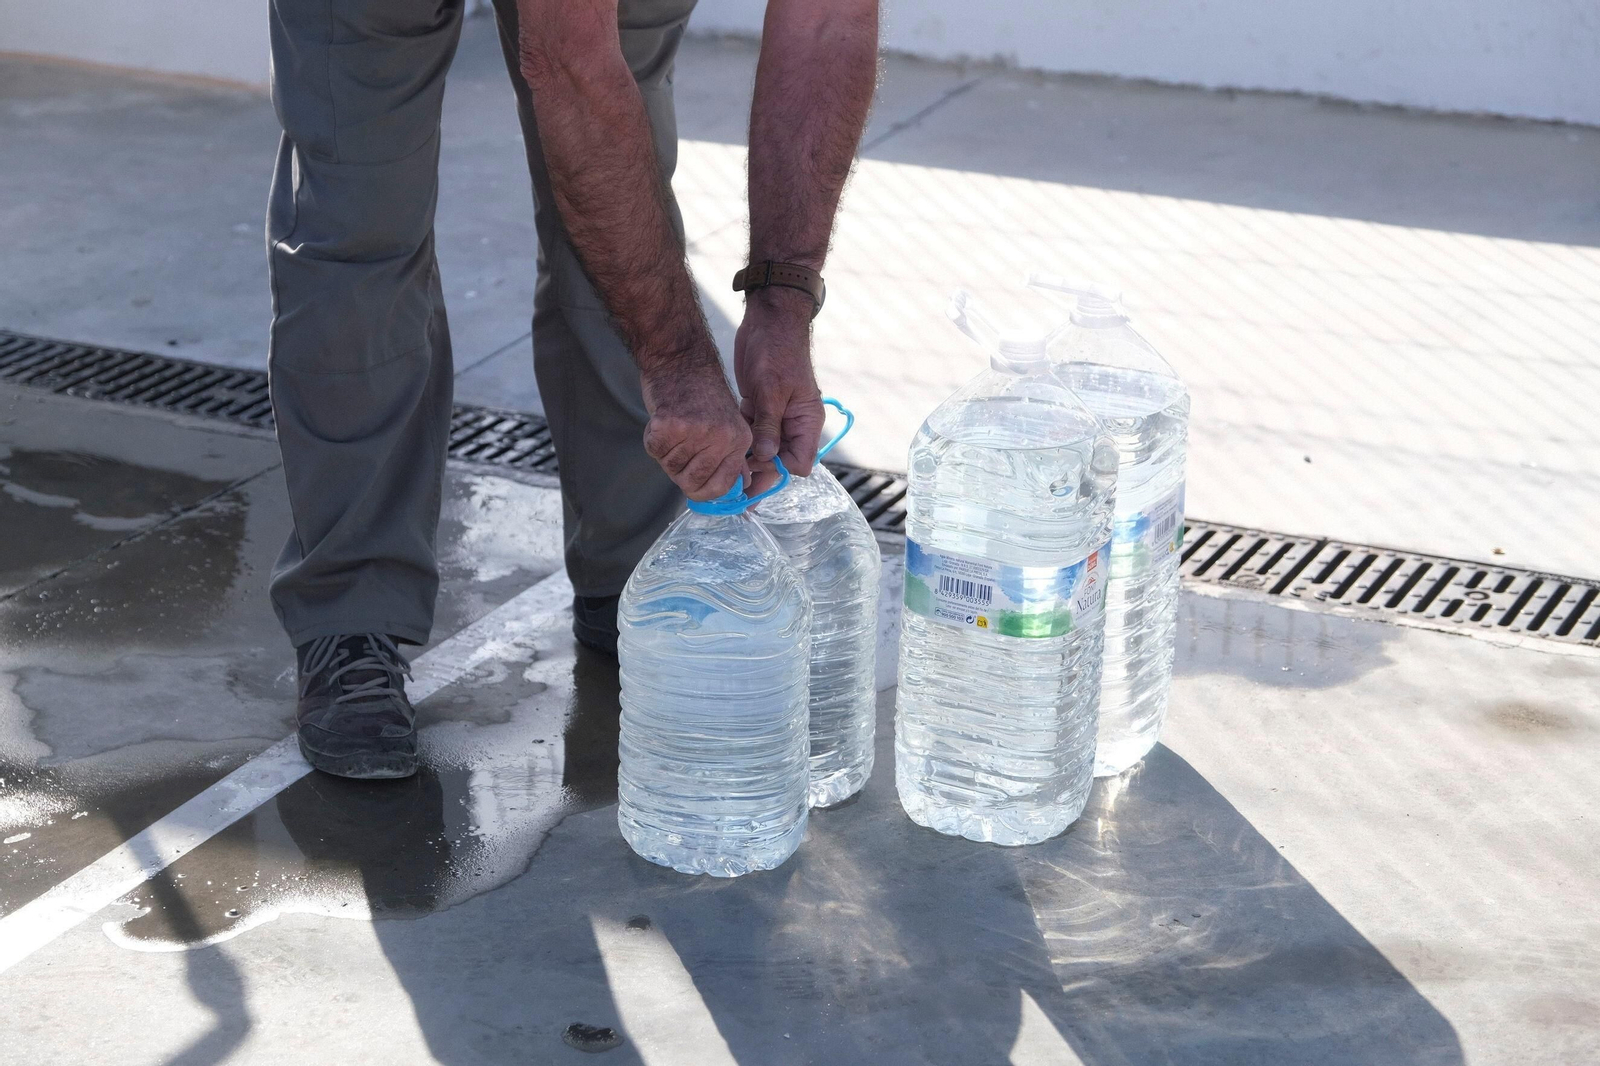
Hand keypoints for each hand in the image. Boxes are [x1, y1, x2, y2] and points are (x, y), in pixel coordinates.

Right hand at [641, 353, 752, 501]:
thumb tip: (738, 488)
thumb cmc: (701, 392)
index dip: (702, 489)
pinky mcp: (670, 426)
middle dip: (679, 471)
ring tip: (673, 427)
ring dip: (665, 453)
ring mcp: (696, 432)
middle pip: (691, 483)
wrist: (680, 358)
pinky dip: (652, 440)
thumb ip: (732, 457)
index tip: (694, 482)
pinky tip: (661, 420)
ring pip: (670, 468)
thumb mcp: (729, 423)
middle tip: (678, 447)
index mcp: (739, 440)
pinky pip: (654, 451)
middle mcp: (722, 438)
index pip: (720, 488)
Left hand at [734, 289, 824, 492]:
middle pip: (778, 462)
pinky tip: (721, 454)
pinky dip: (738, 444)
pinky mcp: (758, 408)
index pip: (798, 463)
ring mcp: (776, 417)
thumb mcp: (772, 389)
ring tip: (723, 477)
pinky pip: (750, 434)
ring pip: (762, 451)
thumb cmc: (777, 350)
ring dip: (745, 462)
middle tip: (733, 491)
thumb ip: (769, 425)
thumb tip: (765, 458)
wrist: (769, 320)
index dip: (776, 473)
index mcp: (807, 422)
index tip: (752, 475)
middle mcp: (794, 424)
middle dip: (758, 475)